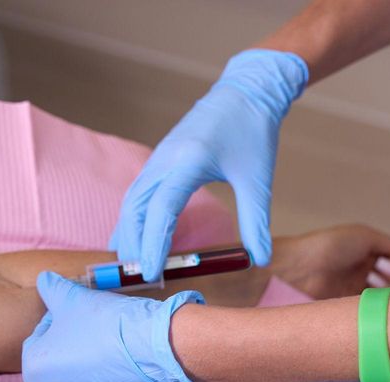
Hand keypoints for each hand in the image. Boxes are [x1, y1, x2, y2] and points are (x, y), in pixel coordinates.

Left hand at [21, 271, 215, 381]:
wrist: (153, 347)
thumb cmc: (105, 324)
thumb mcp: (72, 298)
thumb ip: (51, 289)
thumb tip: (43, 279)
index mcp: (34, 372)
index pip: (40, 339)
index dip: (60, 321)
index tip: (80, 314)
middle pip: (60, 365)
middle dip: (73, 348)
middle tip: (96, 330)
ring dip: (93, 366)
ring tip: (113, 346)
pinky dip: (115, 381)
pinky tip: (127, 364)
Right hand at [109, 49, 308, 279]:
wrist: (244, 93)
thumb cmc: (252, 132)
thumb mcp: (258, 179)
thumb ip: (257, 221)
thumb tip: (260, 259)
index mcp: (188, 160)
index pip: (162, 208)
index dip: (153, 242)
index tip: (152, 272)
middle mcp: (165, 159)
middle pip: (135, 208)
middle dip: (134, 244)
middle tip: (139, 280)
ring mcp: (157, 159)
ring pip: (130, 202)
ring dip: (129, 234)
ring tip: (133, 268)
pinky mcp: (158, 161)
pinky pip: (136, 195)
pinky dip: (132, 220)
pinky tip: (134, 241)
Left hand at [270, 223, 389, 298]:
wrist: (302, 270)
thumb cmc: (331, 246)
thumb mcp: (365, 236)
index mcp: (368, 250)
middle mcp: (365, 269)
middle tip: (378, 267)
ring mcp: (359, 288)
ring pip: (389, 292)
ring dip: (387, 284)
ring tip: (370, 279)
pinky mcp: (352, 306)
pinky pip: (375, 307)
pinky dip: (380, 301)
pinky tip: (371, 292)